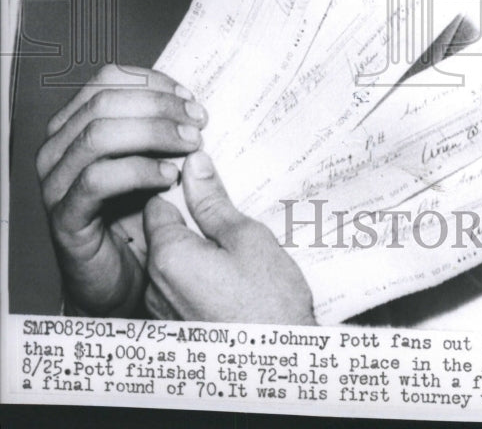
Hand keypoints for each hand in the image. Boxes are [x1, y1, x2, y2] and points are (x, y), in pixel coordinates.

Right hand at [35, 64, 206, 316]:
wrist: (118, 276)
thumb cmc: (136, 212)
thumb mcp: (150, 158)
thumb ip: (159, 127)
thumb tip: (193, 101)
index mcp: (75, 123)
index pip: (108, 78)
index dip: (152, 82)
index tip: (190, 97)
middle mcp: (57, 147)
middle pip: (105, 103)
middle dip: (159, 107)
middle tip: (198, 121)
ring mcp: (56, 182)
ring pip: (99, 136)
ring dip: (152, 133)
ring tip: (189, 145)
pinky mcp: (65, 217)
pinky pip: (97, 181)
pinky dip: (138, 171)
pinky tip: (169, 176)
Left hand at [142, 150, 315, 323]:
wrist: (278, 363)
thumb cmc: (268, 303)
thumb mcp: (247, 238)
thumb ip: (213, 202)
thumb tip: (194, 165)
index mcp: (168, 256)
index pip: (157, 204)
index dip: (182, 188)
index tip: (208, 184)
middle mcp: (155, 285)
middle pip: (165, 234)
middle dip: (193, 222)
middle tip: (232, 218)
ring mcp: (164, 310)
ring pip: (174, 262)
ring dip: (198, 251)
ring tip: (237, 251)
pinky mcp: (176, 328)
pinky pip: (181, 288)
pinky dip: (200, 277)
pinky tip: (232, 279)